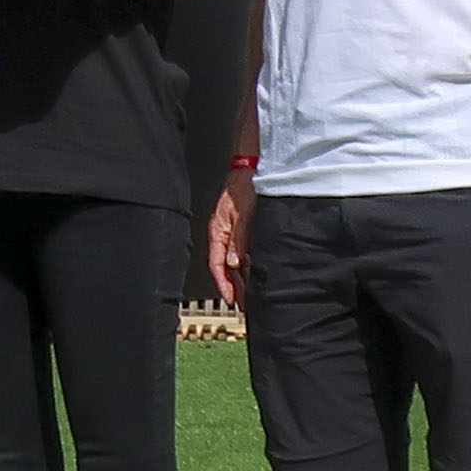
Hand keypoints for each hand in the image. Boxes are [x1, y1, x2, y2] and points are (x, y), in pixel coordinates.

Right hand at [206, 171, 254, 308]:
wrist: (252, 168)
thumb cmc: (244, 186)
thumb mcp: (242, 214)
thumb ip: (237, 239)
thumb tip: (232, 262)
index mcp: (217, 231)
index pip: (216, 264)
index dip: (223, 284)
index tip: (231, 299)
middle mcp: (223, 233)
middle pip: (224, 266)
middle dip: (232, 286)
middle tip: (242, 303)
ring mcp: (232, 231)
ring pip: (232, 261)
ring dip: (239, 277)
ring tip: (248, 293)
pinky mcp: (241, 228)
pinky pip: (240, 252)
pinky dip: (245, 265)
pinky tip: (254, 272)